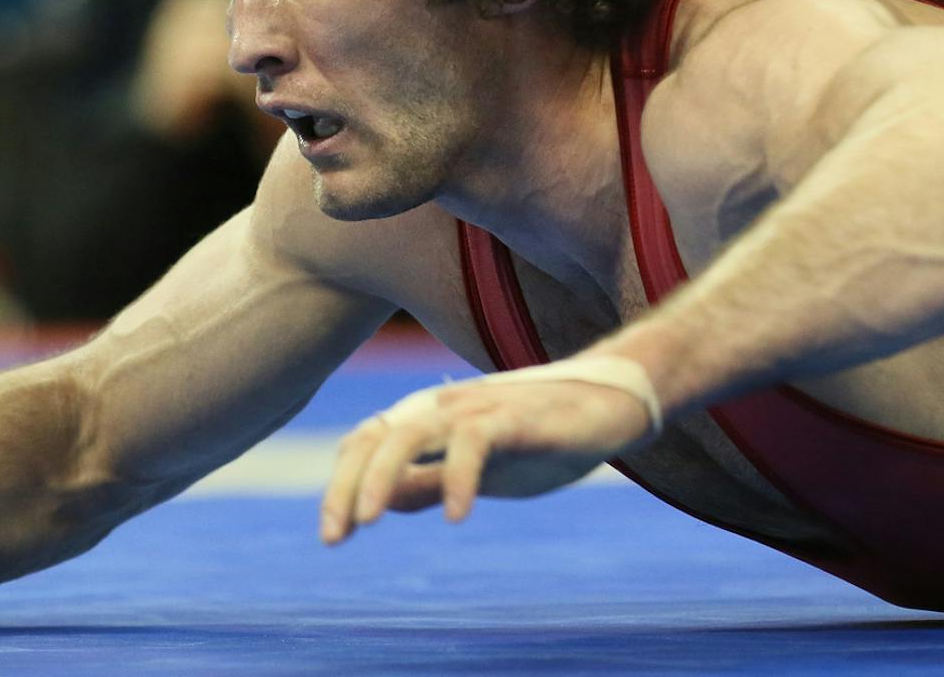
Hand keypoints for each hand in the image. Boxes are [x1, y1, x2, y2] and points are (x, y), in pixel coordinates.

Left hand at [320, 365, 655, 544]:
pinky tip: (457, 517)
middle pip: (378, 437)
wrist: (610, 407)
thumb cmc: (543, 437)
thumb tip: (382, 502)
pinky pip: (475, 441)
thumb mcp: (476, 469)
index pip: (368, 442)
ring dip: (382, 475)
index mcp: (434, 418)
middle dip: (348, 486)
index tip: (333, 535)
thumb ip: (430, 480)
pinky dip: (459, 477)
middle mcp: (448, 407)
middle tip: (335, 536)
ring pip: (413, 432)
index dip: (342, 484)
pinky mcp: (517, 417)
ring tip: (368, 519)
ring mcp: (482, 409)